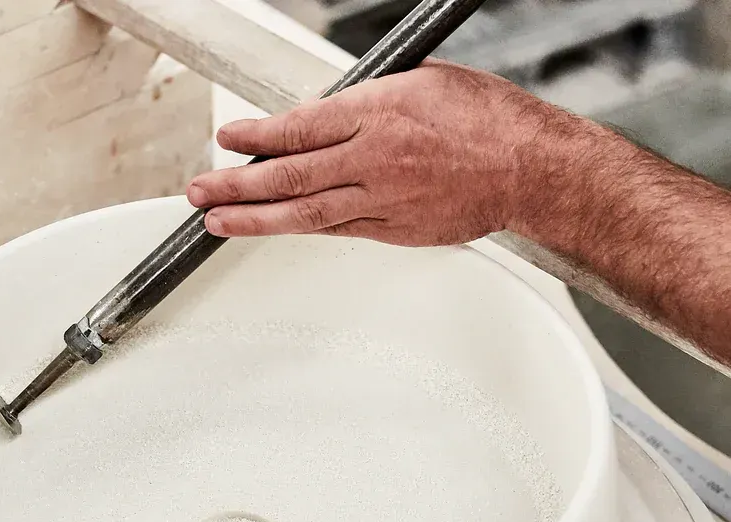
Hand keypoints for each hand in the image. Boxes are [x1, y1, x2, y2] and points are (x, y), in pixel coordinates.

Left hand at [186, 61, 564, 246]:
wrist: (530, 169)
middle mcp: (374, 159)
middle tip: (200, 189)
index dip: (256, 137)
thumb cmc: (487, 120)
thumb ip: (368, 99)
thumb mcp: (422, 81)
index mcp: (379, 112)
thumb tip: (326, 112)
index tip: (229, 139)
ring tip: (217, 220)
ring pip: (305, 214)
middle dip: (236, 184)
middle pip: (289, 176)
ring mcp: (383, 200)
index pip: (299, 127)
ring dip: (254, 219)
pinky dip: (302, 230)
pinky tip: (275, 230)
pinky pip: (338, 230)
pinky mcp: (395, 231)